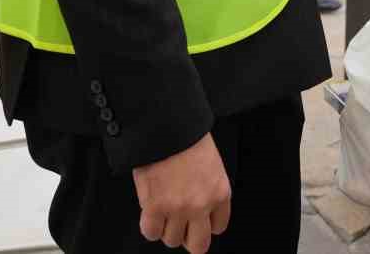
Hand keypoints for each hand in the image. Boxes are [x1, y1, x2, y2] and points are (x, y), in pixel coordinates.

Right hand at [132, 134, 230, 253]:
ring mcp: (178, 209)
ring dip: (166, 229)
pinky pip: (151, 233)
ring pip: (172, 240)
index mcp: (220, 193)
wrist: (167, 127)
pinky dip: (149, 225)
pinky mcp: (155, 208)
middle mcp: (202, 205)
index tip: (198, 221)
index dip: (206, 225)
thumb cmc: (188, 139)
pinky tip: (150, 212)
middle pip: (199, 245)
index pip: (219, 226)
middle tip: (181, 229)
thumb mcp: (212, 165)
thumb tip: (199, 209)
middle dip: (189, 239)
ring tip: (163, 211)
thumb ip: (208, 189)